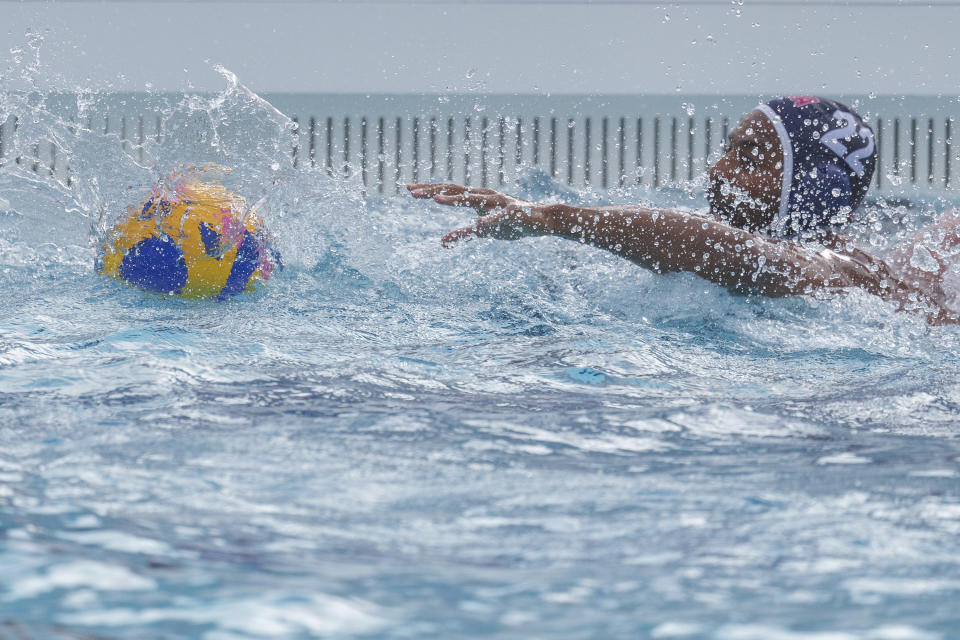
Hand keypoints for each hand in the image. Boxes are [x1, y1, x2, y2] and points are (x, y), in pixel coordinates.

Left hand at [407, 183, 554, 245]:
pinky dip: (489, 219)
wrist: (542, 219)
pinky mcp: (513, 213)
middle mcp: (484, 196)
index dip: (429, 189)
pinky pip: (499, 216)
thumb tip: (441, 243)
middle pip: (455, 190)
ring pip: (474, 199)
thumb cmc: (510, 223)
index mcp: (476, 198)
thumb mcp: (483, 231)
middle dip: (433, 190)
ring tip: (437, 200)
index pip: (448, 190)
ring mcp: (498, 202)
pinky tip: (479, 222)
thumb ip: (462, 234)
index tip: (408, 189)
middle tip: (412, 192)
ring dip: (455, 199)